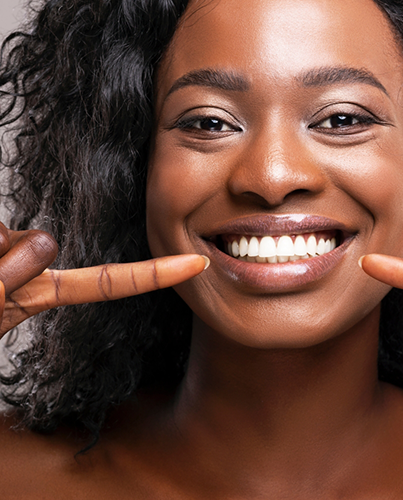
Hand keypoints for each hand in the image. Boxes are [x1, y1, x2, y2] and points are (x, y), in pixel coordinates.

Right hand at [0, 224, 207, 335]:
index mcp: (39, 296)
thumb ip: (9, 289)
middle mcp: (27, 271)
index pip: (107, 283)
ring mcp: (4, 249)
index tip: (199, 265)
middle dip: (2, 258)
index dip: (154, 274)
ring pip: (6, 231)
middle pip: (38, 243)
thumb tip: (42, 240)